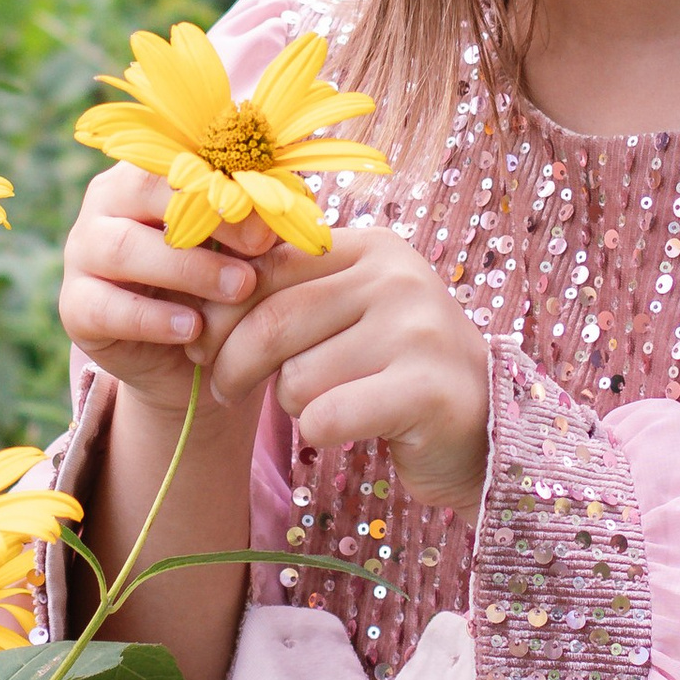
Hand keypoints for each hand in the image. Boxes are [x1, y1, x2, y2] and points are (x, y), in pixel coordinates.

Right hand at [59, 160, 272, 422]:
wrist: (189, 363)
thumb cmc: (220, 287)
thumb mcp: (243, 251)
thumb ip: (256, 222)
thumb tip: (288, 205)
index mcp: (148, 172)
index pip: (179, 157)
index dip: (227, 177)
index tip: (274, 209)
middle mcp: (106, 203)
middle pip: (143, 188)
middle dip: (206, 215)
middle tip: (261, 245)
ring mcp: (83, 253)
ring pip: (122, 246)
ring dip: (186, 267)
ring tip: (239, 288)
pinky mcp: (75, 306)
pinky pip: (104, 305)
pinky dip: (151, 317)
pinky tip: (192, 328)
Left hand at [210, 225, 490, 507]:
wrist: (485, 426)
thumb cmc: (394, 368)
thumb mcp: (349, 312)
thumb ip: (289, 292)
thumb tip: (195, 294)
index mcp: (373, 247)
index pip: (268, 268)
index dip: (221, 311)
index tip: (203, 344)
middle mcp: (398, 278)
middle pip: (274, 322)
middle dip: (233, 365)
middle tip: (224, 390)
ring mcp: (418, 331)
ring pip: (298, 377)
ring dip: (292, 405)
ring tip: (321, 406)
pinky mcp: (427, 389)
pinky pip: (328, 416)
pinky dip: (319, 432)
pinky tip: (341, 429)